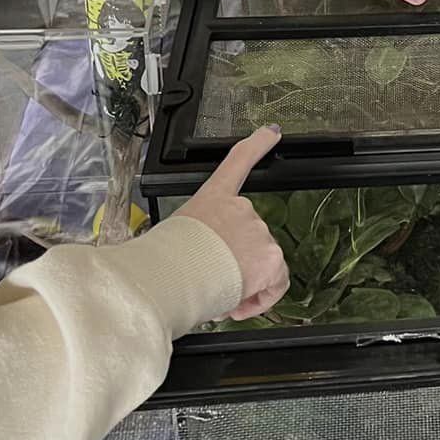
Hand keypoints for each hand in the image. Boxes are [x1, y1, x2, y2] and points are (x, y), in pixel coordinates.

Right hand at [171, 127, 289, 321]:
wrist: (173, 275)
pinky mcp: (270, 259)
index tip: (272, 132)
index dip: (257, 145)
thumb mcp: (172, 239)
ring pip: (258, 265)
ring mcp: (259, 232)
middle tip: (208, 283)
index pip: (238, 162)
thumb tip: (197, 268)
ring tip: (215, 295)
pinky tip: (240, 307)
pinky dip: (262, 297)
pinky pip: (277, 282)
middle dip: (231, 265)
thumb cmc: (163, 263)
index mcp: (213, 198)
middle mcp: (241, 208)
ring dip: (241, 283)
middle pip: (245, 240)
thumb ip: (193, 244)